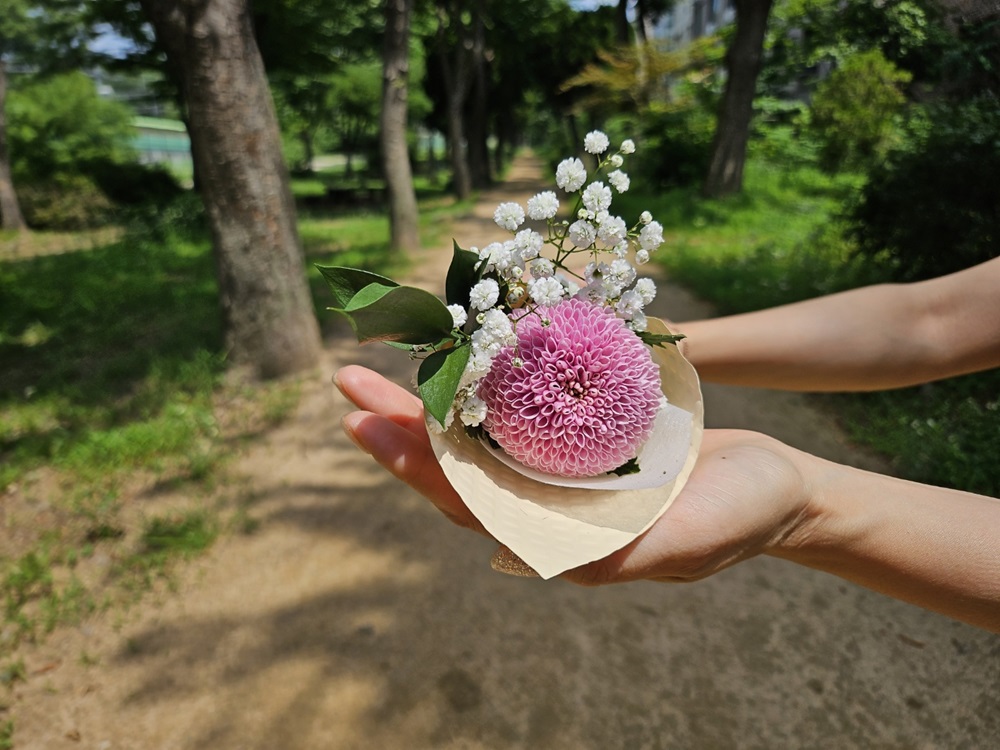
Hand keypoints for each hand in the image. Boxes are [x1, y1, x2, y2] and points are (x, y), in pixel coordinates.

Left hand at [334, 365, 812, 584]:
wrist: (778, 487)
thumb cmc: (738, 518)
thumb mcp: (685, 541)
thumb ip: (615, 553)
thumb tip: (527, 560)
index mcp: (559, 534)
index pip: (471, 502)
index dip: (416, 466)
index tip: (366, 425)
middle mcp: (550, 501)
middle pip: (460, 462)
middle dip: (403, 422)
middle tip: (348, 380)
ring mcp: (565, 467)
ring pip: (483, 431)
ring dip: (433, 396)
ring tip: (382, 358)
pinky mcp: (585, 437)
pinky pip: (525, 407)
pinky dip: (489, 381)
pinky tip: (461, 352)